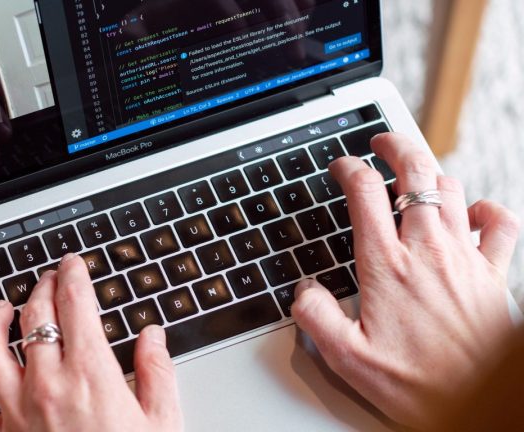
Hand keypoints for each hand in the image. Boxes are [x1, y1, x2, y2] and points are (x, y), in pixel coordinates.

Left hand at [0, 254, 182, 431]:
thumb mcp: (163, 421)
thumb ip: (157, 371)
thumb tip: (152, 336)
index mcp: (91, 376)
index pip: (75, 305)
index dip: (72, 275)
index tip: (72, 264)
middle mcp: (47, 387)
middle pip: (34, 316)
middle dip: (41, 287)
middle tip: (49, 279)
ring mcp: (15, 414)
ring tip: (2, 309)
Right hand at [291, 133, 518, 428]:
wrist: (482, 405)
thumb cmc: (419, 385)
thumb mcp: (347, 359)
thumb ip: (315, 317)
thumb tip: (304, 289)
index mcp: (386, 266)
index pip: (364, 193)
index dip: (348, 168)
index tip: (341, 166)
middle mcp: (427, 251)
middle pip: (414, 172)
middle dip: (395, 146)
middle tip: (381, 142)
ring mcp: (465, 258)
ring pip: (451, 189)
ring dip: (431, 174)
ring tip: (415, 177)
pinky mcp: (494, 273)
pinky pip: (500, 222)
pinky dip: (487, 209)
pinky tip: (474, 212)